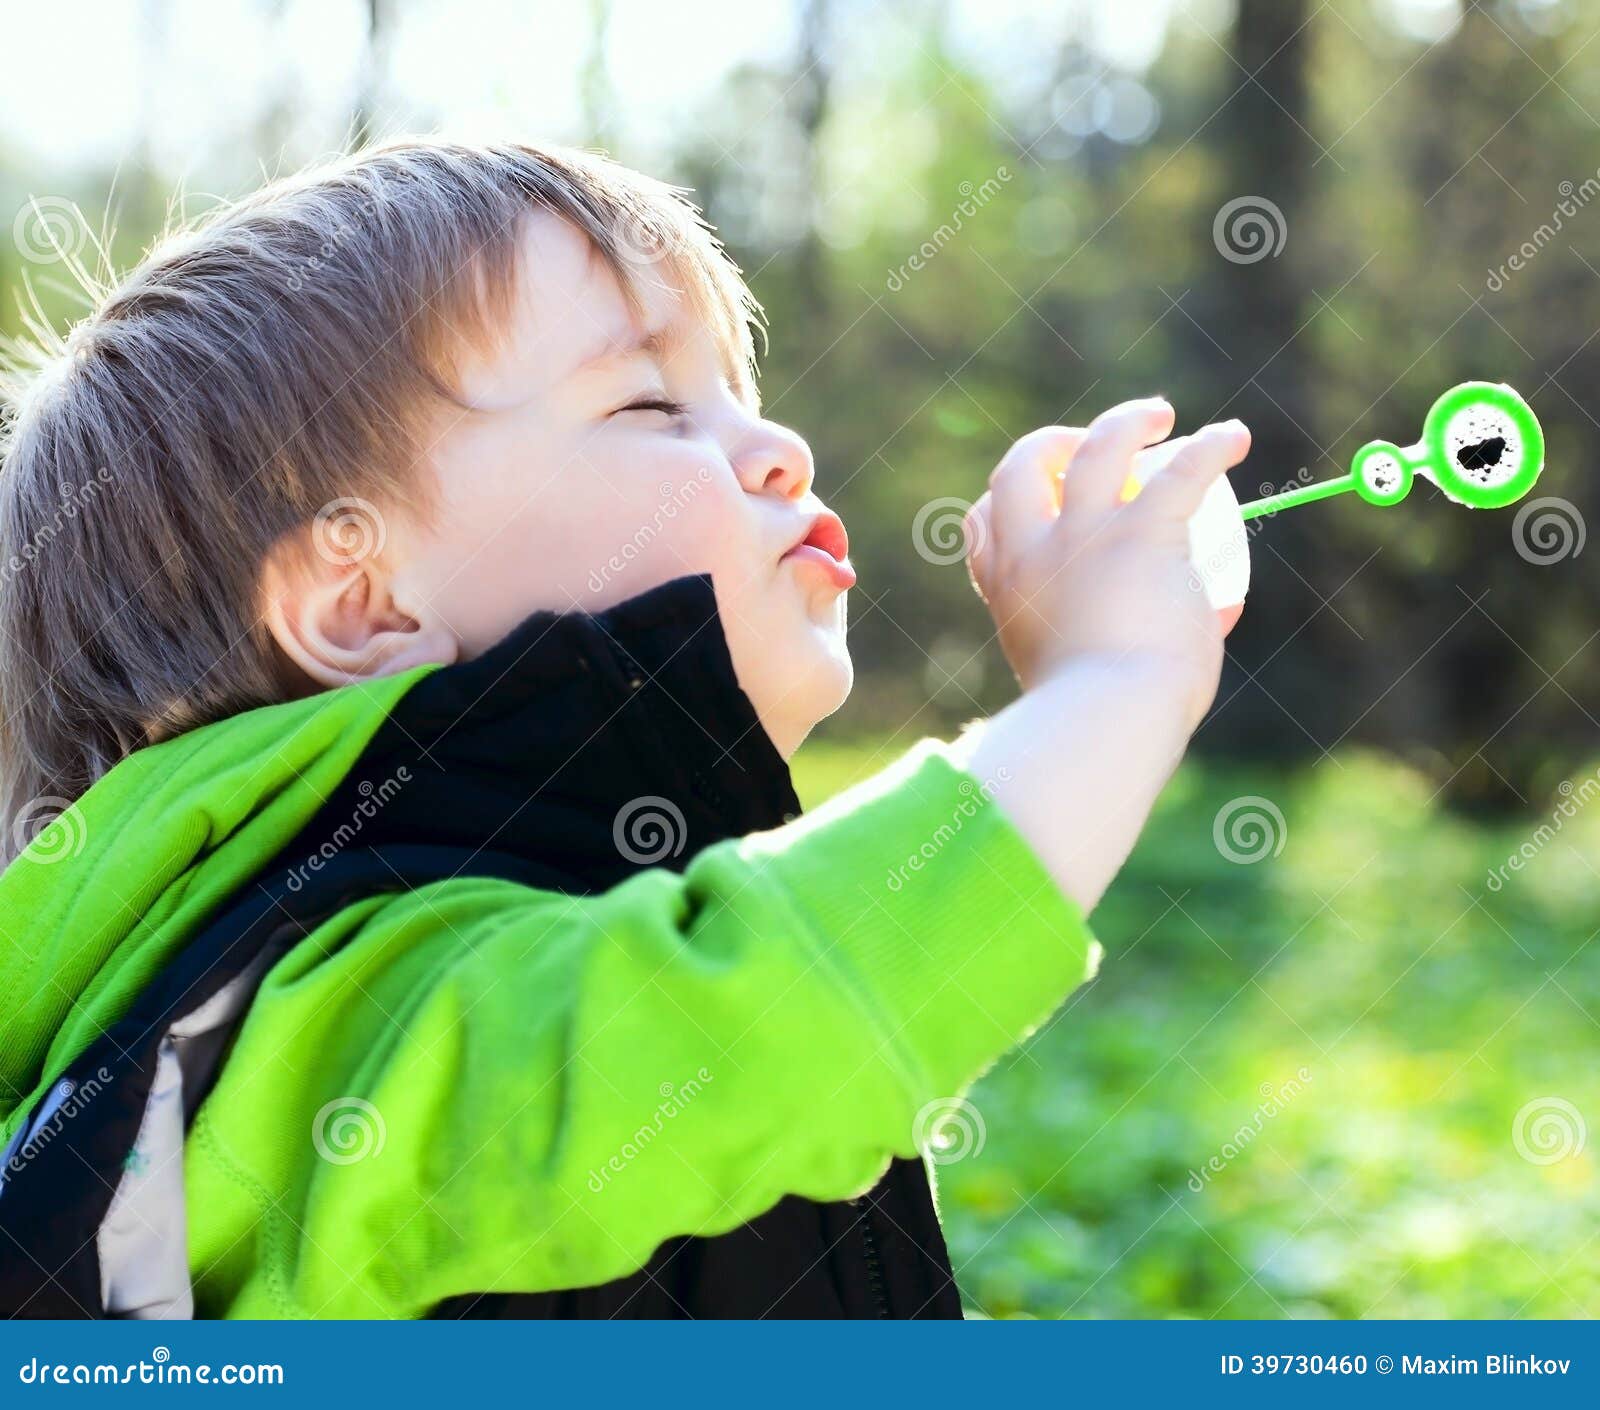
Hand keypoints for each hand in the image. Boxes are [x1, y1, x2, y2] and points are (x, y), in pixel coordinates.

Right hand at [964, 398, 1250, 729]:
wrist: (1110, 724)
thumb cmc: (1097, 723)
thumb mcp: (1077, 679)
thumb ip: (1116, 649)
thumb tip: (1195, 626)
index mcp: (1010, 592)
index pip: (982, 524)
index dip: (1005, 503)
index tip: (1039, 503)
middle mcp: (1036, 554)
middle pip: (1021, 467)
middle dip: (1051, 444)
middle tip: (1087, 446)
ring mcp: (1087, 538)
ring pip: (1098, 446)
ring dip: (1127, 421)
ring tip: (1158, 415)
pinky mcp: (1143, 535)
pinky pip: (1183, 472)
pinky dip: (1213, 448)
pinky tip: (1234, 439)